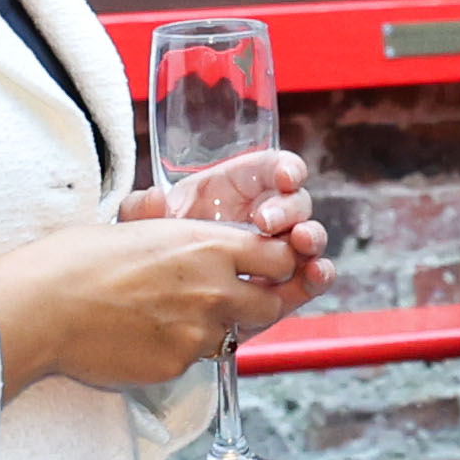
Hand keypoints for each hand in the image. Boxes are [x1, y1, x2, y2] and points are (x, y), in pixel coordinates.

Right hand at [0, 197, 310, 395]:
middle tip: (230, 300)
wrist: (44, 305)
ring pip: (234, 336)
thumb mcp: (144, 229)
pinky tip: (145, 336)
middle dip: (259, 303)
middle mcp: (215, 290)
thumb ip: (188, 242)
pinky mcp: (179, 365)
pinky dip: (181, 349)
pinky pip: (196, 359)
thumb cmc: (80, 258)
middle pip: (272, 305)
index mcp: (209, 245)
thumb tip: (204, 247)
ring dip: (216, 328)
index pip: (280, 257)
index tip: (263, 268)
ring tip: (172, 316)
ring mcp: (199, 333)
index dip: (276, 264)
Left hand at [155, 145, 333, 333]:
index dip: (285, 168)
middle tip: (266, 223)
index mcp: (239, 187)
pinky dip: (318, 274)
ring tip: (301, 244)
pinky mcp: (285, 284)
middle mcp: (266, 214)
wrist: (163, 291)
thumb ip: (142, 210)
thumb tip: (151, 198)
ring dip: (310, 238)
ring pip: (309, 237)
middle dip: (288, 209)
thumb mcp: (146, 224)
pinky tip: (314, 274)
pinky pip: (311, 276)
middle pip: (294, 202)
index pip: (272, 168)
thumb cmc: (161, 244)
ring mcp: (279, 249)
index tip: (284, 176)